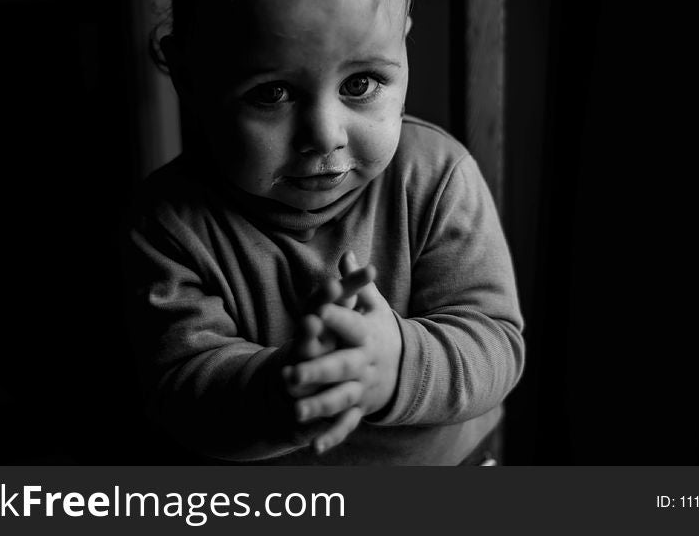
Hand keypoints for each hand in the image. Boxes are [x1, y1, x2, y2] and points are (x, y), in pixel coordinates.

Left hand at [257, 256, 378, 451]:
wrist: (409, 370)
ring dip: (318, 407)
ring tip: (294, 411)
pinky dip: (331, 436)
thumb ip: (357, 284)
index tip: (316, 312)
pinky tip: (312, 447)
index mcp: (366, 335)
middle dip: (316, 371)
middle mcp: (365, 363)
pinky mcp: (361, 408)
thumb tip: (345, 252)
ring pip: (340, 399)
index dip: (335, 317)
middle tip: (290, 374)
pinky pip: (346, 424)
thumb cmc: (381, 332)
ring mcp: (363, 388)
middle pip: (340, 367)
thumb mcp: (374, 307)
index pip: (350, 325)